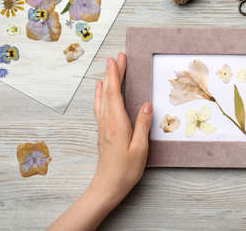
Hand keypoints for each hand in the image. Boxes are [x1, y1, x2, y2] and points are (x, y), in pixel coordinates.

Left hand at [91, 53, 151, 206]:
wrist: (107, 186)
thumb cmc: (126, 170)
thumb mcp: (140, 148)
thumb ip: (142, 125)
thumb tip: (145, 105)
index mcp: (117, 123)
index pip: (115, 93)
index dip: (116, 75)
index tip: (118, 59)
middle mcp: (107, 122)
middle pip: (107, 92)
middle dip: (112, 73)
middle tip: (116, 57)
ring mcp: (103, 126)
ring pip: (102, 98)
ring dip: (106, 81)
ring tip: (109, 68)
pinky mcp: (103, 131)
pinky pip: (100, 106)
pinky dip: (100, 94)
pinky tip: (100, 90)